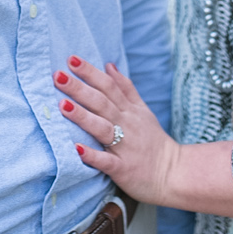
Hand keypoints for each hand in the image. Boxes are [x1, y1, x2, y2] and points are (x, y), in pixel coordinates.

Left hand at [54, 57, 179, 205]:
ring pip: (102, 128)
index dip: (91, 72)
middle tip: (57, 75)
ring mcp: (125, 147)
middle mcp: (126, 125)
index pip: (109, 86)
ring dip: (82, 117)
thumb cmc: (153, 141)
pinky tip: (76, 149)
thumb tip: (109, 65)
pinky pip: (106, 161)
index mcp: (129, 111)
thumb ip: (126, 88)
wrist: (174, 174)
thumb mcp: (143, 111)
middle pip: (102, 103)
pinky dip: (92, 155)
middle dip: (80, 89)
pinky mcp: (123, 168)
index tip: (71, 59)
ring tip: (62, 105)